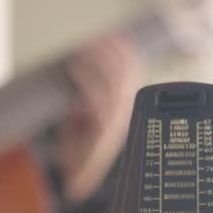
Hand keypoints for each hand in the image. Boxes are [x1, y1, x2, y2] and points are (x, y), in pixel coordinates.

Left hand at [59, 33, 142, 200]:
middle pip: (128, 75)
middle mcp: (125, 114)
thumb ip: (92, 93)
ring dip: (98, 63)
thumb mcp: (89, 115)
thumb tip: (88, 63)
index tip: (116, 36)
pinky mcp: (102, 130)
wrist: (79, 176)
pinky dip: (85, 80)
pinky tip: (75, 68)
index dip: (127, 52)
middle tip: (97, 39)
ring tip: (84, 51)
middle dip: (113, 53)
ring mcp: (115, 122)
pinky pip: (96, 98)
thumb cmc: (82, 145)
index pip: (136, 73)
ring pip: (113, 84)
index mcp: (128, 108)